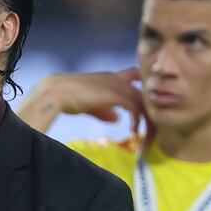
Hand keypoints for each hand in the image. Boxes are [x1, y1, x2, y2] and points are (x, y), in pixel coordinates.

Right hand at [16, 69, 144, 132]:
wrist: (57, 92)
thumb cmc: (67, 98)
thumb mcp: (90, 105)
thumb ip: (106, 111)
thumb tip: (118, 119)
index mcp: (111, 78)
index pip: (136, 76)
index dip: (144, 88)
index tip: (147, 105)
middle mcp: (118, 79)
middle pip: (145, 92)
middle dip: (151, 109)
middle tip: (153, 128)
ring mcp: (118, 86)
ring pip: (144, 101)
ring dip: (148, 119)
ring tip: (147, 134)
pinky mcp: (116, 95)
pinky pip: (135, 108)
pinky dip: (138, 121)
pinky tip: (133, 130)